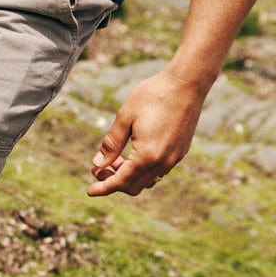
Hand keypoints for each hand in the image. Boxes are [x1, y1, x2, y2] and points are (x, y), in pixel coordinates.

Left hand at [86, 66, 206, 196]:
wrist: (186, 84)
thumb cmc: (153, 96)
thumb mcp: (125, 117)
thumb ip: (111, 144)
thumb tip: (97, 164)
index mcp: (147, 155)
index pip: (121, 181)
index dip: (103, 187)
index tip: (89, 191)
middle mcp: (163, 162)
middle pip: (134, 186)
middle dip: (114, 182)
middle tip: (97, 170)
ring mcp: (174, 159)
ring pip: (147, 180)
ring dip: (129, 176)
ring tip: (114, 161)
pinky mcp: (180, 152)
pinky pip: (158, 171)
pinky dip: (142, 170)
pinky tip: (132, 155)